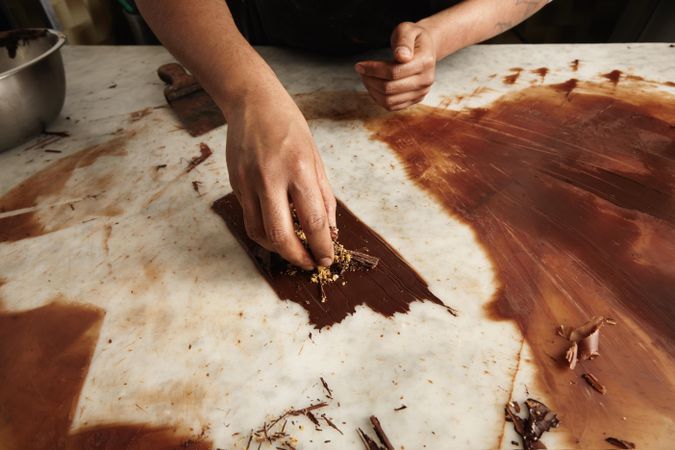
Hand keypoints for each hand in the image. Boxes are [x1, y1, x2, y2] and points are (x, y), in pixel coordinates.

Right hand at [225, 88, 335, 269]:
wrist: (252, 102)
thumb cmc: (289, 127)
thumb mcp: (316, 157)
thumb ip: (323, 196)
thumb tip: (330, 230)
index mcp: (299, 169)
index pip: (313, 221)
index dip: (322, 246)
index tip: (326, 258)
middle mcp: (271, 178)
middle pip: (281, 236)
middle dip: (298, 257)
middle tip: (309, 263)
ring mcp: (248, 182)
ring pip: (259, 233)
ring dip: (278, 249)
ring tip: (293, 250)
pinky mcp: (234, 184)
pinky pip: (249, 219)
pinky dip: (264, 232)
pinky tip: (277, 230)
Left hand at [355, 22, 436, 110]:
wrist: (426, 48)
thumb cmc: (413, 37)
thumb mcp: (407, 30)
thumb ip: (403, 41)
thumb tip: (401, 56)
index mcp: (425, 62)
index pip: (394, 72)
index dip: (373, 70)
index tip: (359, 65)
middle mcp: (425, 80)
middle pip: (390, 88)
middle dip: (370, 80)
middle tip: (361, 70)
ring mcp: (421, 92)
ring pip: (389, 100)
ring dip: (372, 90)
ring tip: (366, 78)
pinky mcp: (415, 99)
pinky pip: (392, 106)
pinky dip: (378, 98)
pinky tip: (373, 86)